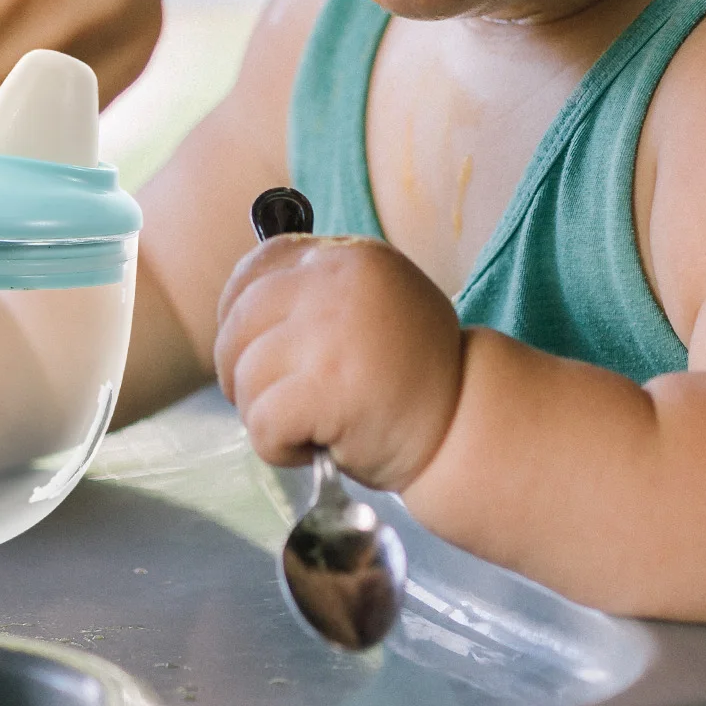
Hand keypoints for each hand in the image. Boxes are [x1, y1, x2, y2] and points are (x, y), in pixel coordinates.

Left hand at [213, 235, 464, 491]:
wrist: (468, 430)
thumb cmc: (409, 380)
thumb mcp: (368, 309)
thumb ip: (315, 295)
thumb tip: (236, 306)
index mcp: (349, 257)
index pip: (258, 266)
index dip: (239, 314)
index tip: (254, 348)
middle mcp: (338, 282)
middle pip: (238, 324)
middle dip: (243, 372)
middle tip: (282, 401)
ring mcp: (331, 332)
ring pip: (244, 376)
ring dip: (264, 415)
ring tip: (313, 424)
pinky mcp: (327, 388)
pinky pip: (260, 423)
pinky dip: (276, 447)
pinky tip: (315, 447)